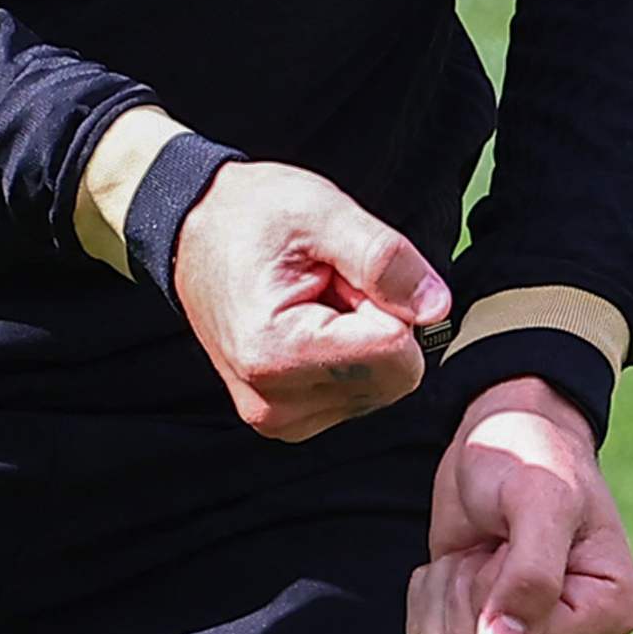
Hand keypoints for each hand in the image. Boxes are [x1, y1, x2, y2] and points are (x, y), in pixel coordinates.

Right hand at [170, 157, 448, 438]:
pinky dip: (350, 358)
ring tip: (316, 301)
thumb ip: (385, 260)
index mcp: (276, 352)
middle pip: (394, 377)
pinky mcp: (287, 421)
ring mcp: (278, 419)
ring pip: (381, 388)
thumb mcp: (323, 213)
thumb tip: (437, 309)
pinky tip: (312, 325)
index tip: (344, 275)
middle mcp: (273, 402)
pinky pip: (359, 395)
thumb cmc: (254, 217)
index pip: (397, 353)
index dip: (390, 303)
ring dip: (364, 340)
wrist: (195, 235)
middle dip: (379, 323)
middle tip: (330, 286)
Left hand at [414, 381, 632, 633]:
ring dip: (450, 586)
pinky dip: (432, 591)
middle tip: (501, 538)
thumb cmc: (535, 456)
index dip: (499, 587)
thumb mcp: (540, 502)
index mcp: (615, 610)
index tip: (521, 538)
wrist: (504, 435)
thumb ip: (530, 577)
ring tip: (488, 544)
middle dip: (471, 587)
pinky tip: (468, 555)